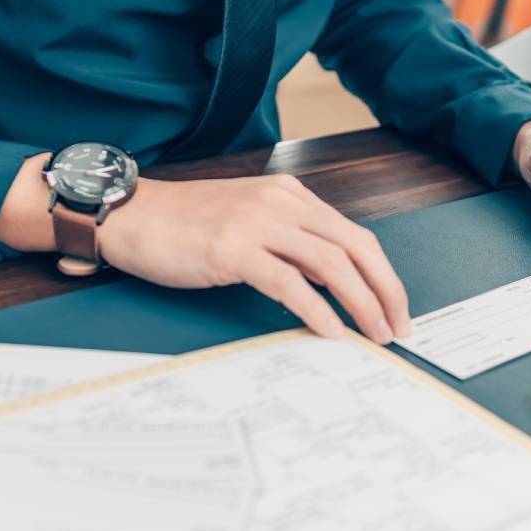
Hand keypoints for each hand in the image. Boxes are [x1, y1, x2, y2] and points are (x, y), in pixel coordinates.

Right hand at [98, 174, 410, 343]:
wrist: (131, 217)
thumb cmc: (184, 226)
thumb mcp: (249, 223)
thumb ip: (291, 244)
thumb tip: (334, 284)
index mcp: (290, 195)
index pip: (354, 235)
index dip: (383, 275)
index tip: (396, 308)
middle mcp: (281, 203)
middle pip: (356, 246)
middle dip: (386, 290)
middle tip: (399, 328)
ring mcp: (258, 223)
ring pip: (332, 262)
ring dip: (361, 303)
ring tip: (373, 334)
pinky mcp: (233, 249)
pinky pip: (289, 281)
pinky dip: (316, 308)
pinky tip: (329, 331)